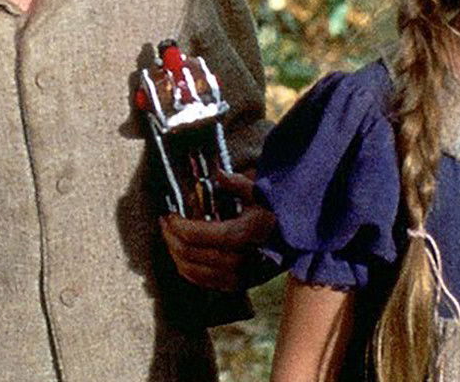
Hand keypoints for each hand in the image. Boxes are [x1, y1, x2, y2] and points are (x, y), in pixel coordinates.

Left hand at [160, 171, 277, 290]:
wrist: (294, 241)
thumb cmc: (274, 213)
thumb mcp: (259, 192)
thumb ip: (236, 183)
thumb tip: (216, 175)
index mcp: (246, 232)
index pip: (196, 235)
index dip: (177, 225)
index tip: (169, 214)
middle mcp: (242, 259)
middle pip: (189, 253)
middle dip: (171, 237)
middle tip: (165, 223)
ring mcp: (239, 276)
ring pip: (191, 269)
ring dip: (175, 253)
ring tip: (171, 238)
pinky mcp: (236, 286)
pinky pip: (201, 281)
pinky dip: (186, 268)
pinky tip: (182, 255)